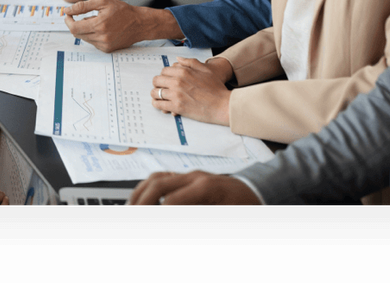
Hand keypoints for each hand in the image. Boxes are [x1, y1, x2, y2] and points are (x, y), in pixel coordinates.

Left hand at [64, 0, 145, 51]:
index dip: (68, 21)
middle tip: (80, 16)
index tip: (68, 14)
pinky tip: (101, 29)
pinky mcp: (107, 49)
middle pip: (77, 34)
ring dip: (84, 29)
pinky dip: (92, 35)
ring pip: (84, 38)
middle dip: (75, 24)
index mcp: (99, 25)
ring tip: (96, 21)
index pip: (74, 27)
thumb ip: (83, 6)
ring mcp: (104, 45)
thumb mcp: (103, 2)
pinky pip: (92, 43)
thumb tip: (68, 10)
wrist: (140, 23)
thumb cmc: (123, 11)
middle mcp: (101, 38)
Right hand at [128, 171, 260, 205]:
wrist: (257, 192)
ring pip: (157, 177)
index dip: (157, 210)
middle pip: (158, 183)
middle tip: (132, 210)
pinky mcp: (190, 177)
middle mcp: (195, 177)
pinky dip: (149, 188)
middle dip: (141, 201)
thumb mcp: (222, 212)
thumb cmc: (245, 205)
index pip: (172, 201)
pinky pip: (163, 177)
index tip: (147, 215)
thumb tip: (169, 207)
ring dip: (141, 192)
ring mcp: (192, 175)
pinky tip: (144, 199)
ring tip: (132, 205)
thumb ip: (194, 210)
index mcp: (206, 188)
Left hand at [151, 58, 231, 125]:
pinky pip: (159, 105)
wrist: (222, 105)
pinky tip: (159, 104)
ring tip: (159, 96)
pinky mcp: (176, 107)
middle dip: (157, 84)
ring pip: (155, 93)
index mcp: (183, 71)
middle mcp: (177, 82)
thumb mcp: (205, 69)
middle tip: (160, 88)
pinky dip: (157, 104)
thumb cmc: (216, 88)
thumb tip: (178, 59)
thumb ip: (190, 62)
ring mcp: (176, 94)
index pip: (164, 71)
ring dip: (156, 95)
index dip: (163, 76)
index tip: (165, 80)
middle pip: (157, 80)